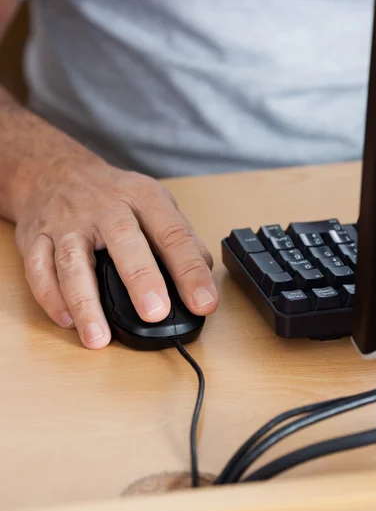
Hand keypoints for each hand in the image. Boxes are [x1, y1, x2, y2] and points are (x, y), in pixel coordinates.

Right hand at [14, 156, 217, 348]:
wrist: (56, 172)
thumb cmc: (114, 196)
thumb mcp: (155, 203)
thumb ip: (181, 239)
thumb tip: (204, 278)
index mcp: (142, 198)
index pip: (173, 234)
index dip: (191, 271)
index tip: (204, 302)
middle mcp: (104, 207)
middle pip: (123, 241)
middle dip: (140, 279)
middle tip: (155, 313)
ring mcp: (67, 223)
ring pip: (72, 262)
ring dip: (85, 303)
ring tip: (99, 338)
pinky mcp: (36, 238)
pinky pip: (39, 269)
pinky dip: (51, 298)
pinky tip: (68, 322)